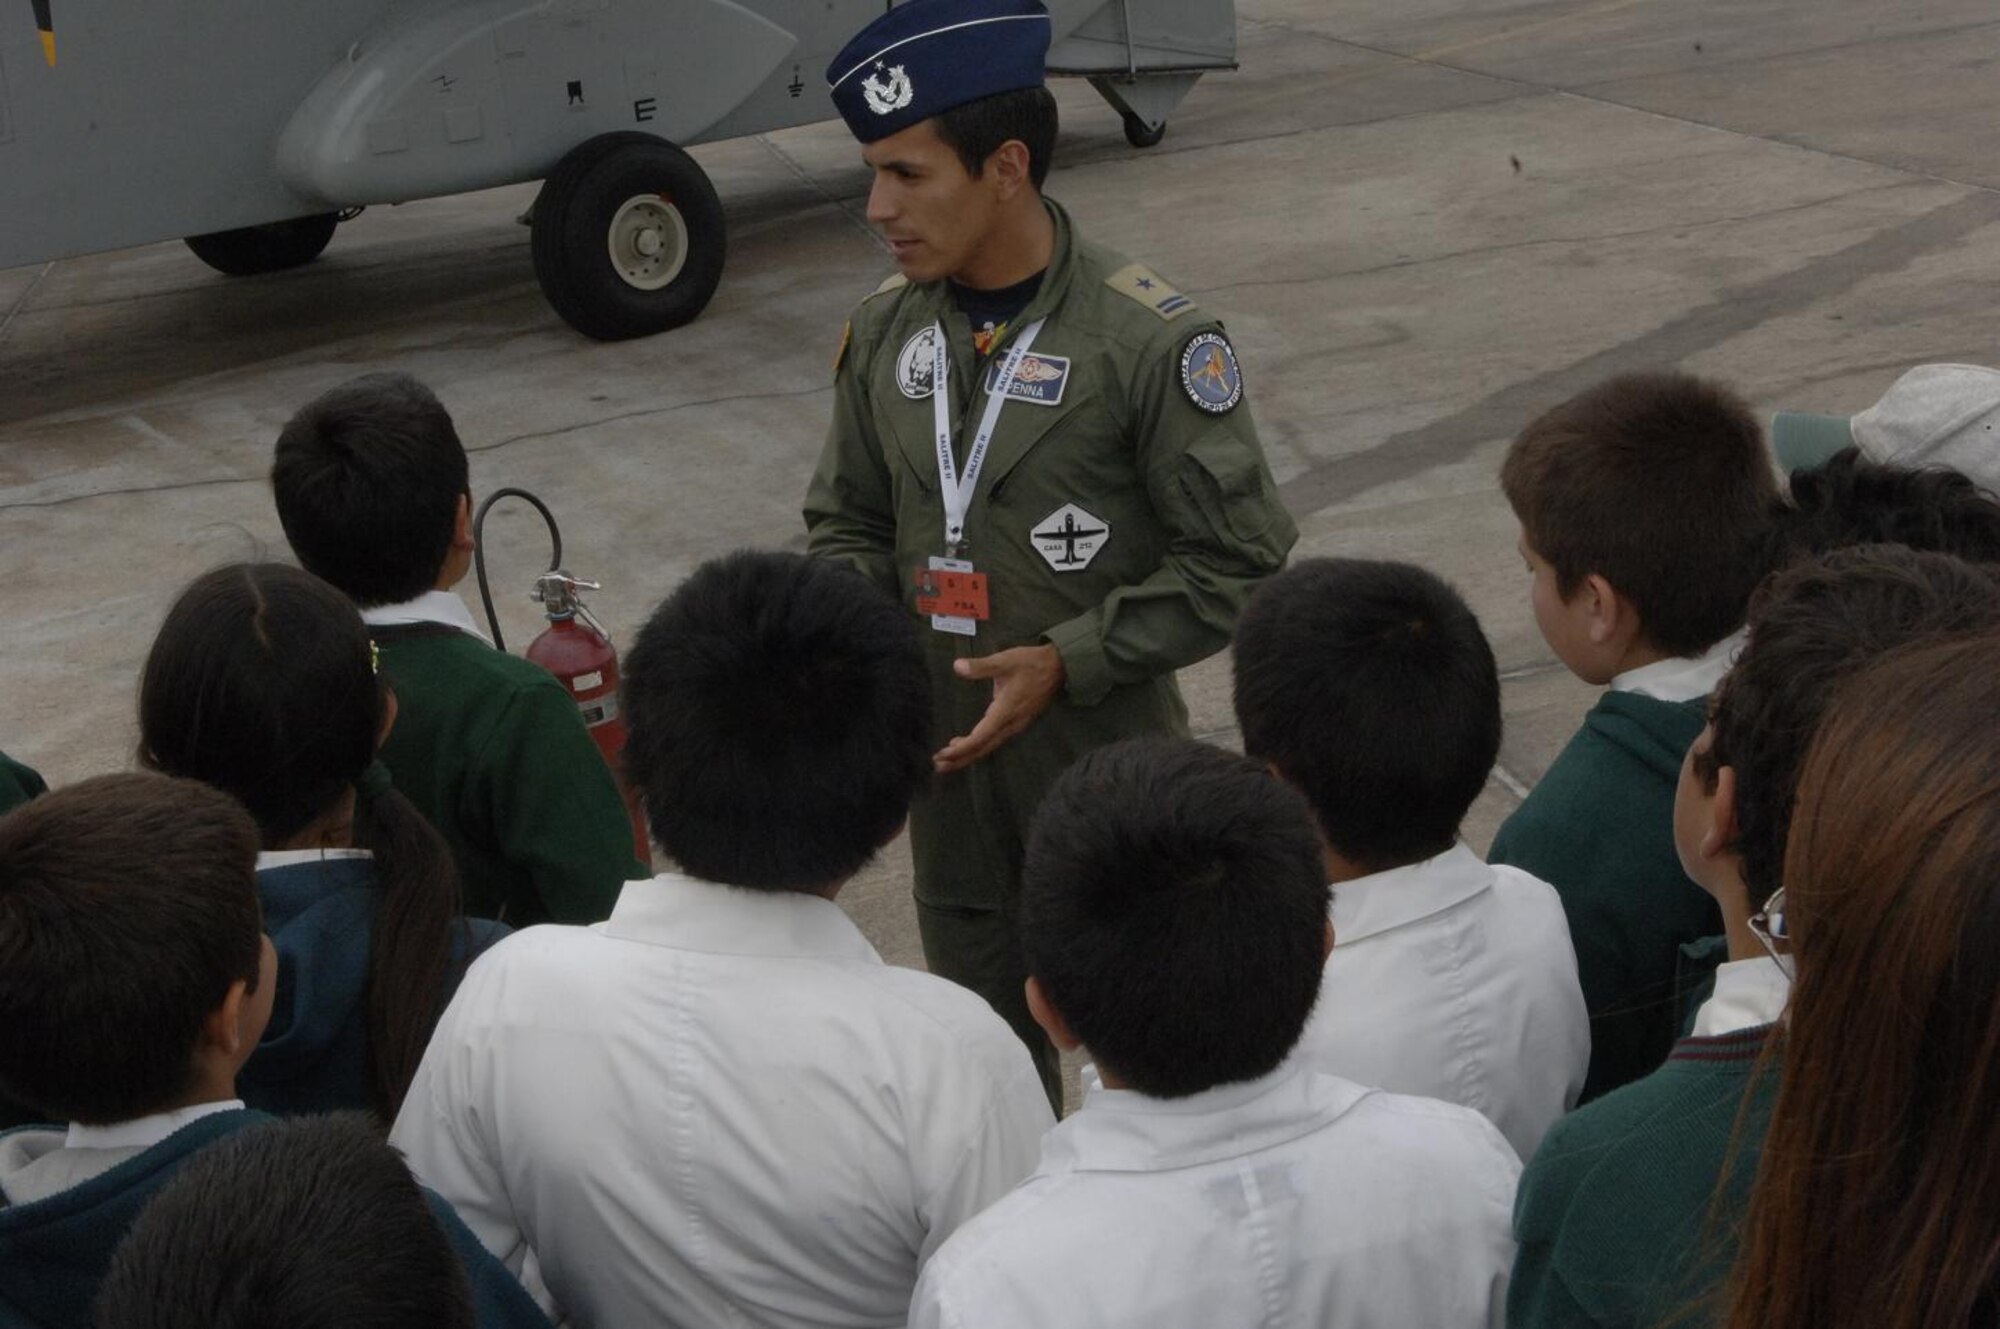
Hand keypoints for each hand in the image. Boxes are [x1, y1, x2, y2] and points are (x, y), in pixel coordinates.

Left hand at [933, 644, 1065, 772]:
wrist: (1060, 667)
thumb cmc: (1031, 663)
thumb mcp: (1005, 660)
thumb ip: (981, 666)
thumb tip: (957, 666)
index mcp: (1006, 711)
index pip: (981, 737)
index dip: (962, 749)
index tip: (942, 754)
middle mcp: (1011, 724)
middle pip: (983, 748)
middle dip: (960, 758)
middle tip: (938, 766)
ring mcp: (1015, 725)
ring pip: (989, 746)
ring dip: (968, 754)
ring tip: (947, 760)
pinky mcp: (1016, 723)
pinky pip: (994, 740)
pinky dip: (978, 746)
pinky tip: (965, 744)